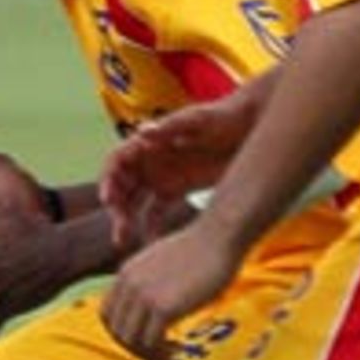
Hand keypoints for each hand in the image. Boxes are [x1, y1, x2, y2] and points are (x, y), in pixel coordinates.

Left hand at [100, 219, 241, 359]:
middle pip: (116, 331)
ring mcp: (144, 296)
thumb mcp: (161, 261)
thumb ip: (149, 281)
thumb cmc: (200, 250)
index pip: (106, 314)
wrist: (217, 237)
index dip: (122, 331)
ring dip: (149, 353)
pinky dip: (163, 352)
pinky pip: (151, 342)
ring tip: (170, 353)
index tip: (143, 338)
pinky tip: (179, 349)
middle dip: (136, 347)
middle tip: (159, 351)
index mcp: (126, 273)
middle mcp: (129, 285)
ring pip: (131, 341)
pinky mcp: (163, 308)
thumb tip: (152, 307)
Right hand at [101, 87, 264, 252]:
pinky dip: (151, 227)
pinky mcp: (178, 188)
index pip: (117, 161)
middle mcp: (151, 159)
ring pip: (135, 201)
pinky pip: (157, 211)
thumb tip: (142, 132)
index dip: (108, 179)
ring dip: (126, 220)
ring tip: (124, 241)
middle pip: (122, 185)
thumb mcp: (198, 120)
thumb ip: (171, 127)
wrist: (251, 126)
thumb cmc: (223, 116)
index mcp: (150, 141)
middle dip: (116, 207)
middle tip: (119, 230)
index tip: (108, 200)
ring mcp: (163, 175)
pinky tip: (152, 244)